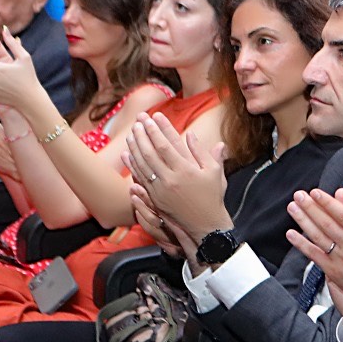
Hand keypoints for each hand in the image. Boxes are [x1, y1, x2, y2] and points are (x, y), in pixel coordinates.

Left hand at [122, 112, 231, 248]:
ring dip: (135, 146)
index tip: (154, 115)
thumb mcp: (215, 172)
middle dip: (144, 133)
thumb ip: (204, 152)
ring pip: (142, 163)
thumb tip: (191, 135)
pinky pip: (140, 177)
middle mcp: (171, 178)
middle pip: (151, 152)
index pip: (168, 144)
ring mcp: (161, 189)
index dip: (159, 129)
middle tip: (139, 119)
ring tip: (132, 132)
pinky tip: (128, 153)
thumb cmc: (212, 196)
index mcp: (187, 170)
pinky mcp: (155, 197)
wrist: (205, 225)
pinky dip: (132, 164)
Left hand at [286, 185, 342, 301]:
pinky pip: (315, 256)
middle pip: (328, 223)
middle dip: (312, 207)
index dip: (329, 203)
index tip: (317, 193)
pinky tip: (291, 234)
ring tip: (293, 207)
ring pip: (319, 236)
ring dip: (304, 220)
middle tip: (299, 194)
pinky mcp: (335, 272)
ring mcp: (342, 260)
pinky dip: (302, 244)